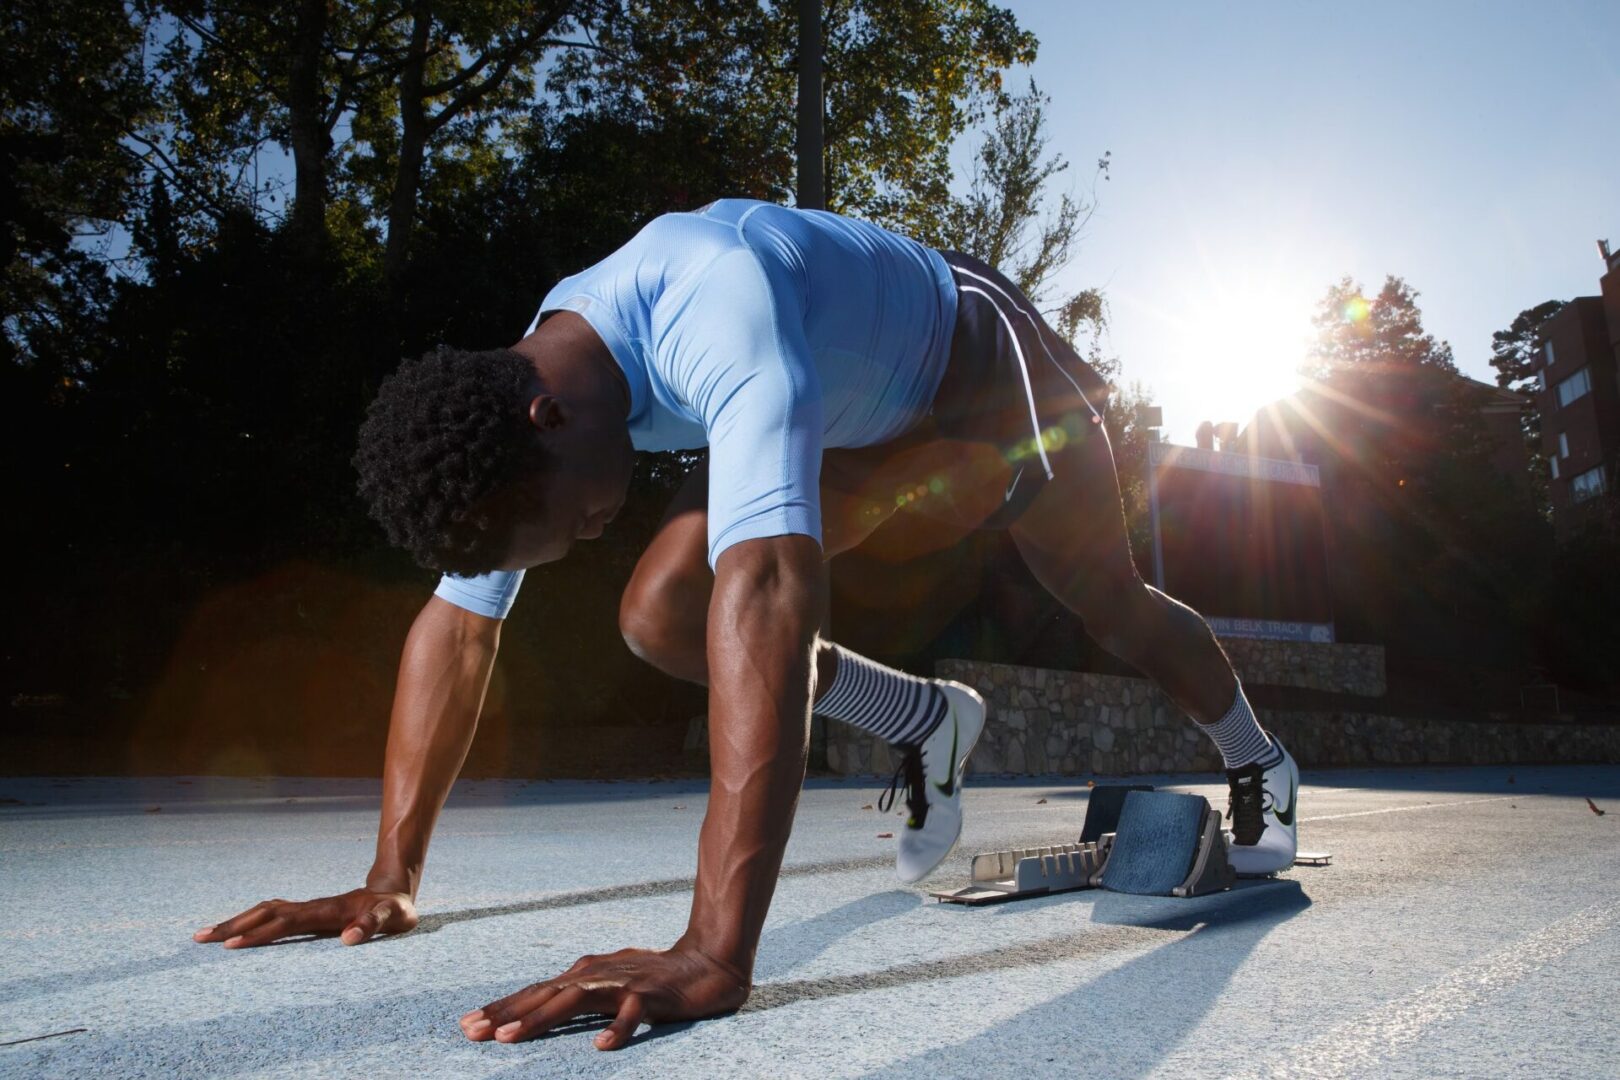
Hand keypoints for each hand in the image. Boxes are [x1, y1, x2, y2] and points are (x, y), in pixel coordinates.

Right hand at [192, 887, 417, 947]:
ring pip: (264, 911)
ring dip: (235, 921)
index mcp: (326, 911)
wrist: (394, 892)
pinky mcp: (306, 913)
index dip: (259, 933)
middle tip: (200, 938)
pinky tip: (234, 932)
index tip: (232, 944)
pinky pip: (271, 915)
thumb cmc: (395, 909)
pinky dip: (249, 921)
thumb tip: (349, 939)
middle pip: (265, 913)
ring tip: (205, 935)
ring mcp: (306, 909)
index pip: (285, 923)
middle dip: (233, 925)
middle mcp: (311, 907)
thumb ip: (374, 925)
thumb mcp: (394, 917)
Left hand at [459, 943, 749, 1049]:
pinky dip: (616, 1029)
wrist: (707, 963)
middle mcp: (596, 974)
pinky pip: (631, 1015)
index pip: (535, 991)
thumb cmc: (654, 976)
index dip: (501, 1006)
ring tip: (510, 1037)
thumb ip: (578, 993)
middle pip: (544, 995)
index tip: (467, 1023)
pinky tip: (601, 1047)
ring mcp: (622, 983)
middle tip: (471, 1032)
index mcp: (584, 973)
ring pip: (574, 1001)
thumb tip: (542, 1003)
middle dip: (505, 1013)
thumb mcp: (608, 983)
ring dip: (540, 1018)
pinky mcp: (650, 995)